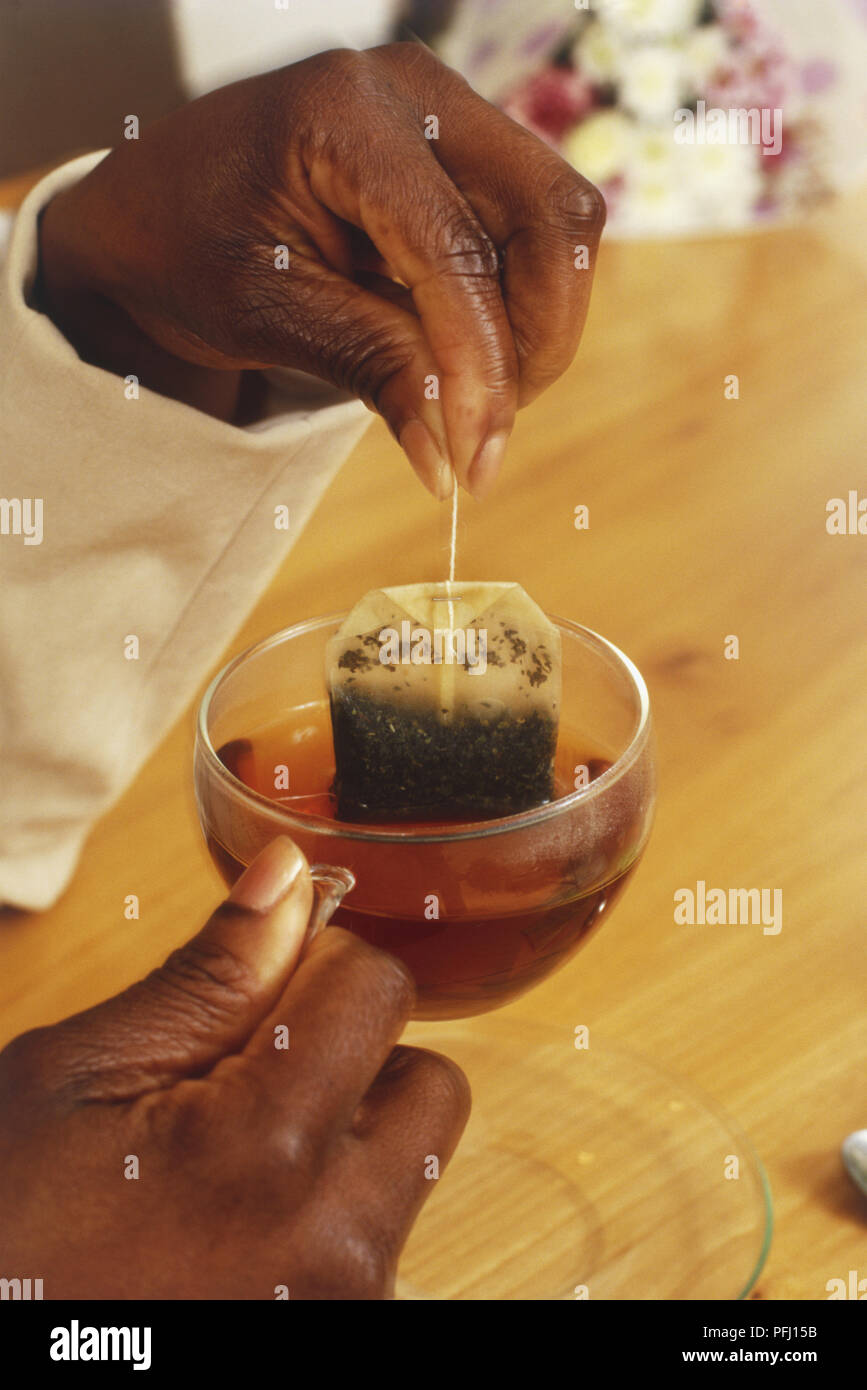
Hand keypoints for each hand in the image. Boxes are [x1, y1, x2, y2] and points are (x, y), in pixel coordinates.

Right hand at [0, 838, 468, 1298]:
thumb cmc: (7, 1227)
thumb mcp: (73, 1078)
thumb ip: (205, 977)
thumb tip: (289, 874)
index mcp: (266, 1150)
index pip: (378, 988)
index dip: (313, 968)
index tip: (250, 1000)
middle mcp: (335, 1241)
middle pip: (429, 1084)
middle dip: (355, 1058)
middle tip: (246, 1084)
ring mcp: (345, 1302)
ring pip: (411, 1164)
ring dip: (346, 1137)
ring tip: (231, 1167)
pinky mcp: (343, 1329)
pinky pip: (377, 1234)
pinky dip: (329, 1209)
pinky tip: (238, 1225)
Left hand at [37, 43, 604, 498]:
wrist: (145, 214)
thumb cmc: (180, 250)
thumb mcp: (262, 316)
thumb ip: (369, 365)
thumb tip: (451, 456)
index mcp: (346, 113)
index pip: (456, 250)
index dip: (479, 364)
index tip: (472, 460)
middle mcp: (414, 90)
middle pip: (550, 217)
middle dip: (536, 340)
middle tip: (487, 431)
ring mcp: (445, 113)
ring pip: (557, 226)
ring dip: (535, 328)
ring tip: (472, 398)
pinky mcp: (457, 152)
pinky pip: (528, 233)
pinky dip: (514, 309)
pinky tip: (462, 357)